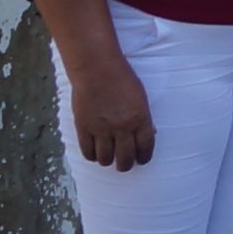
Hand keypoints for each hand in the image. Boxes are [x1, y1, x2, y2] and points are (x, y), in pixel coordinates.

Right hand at [67, 56, 156, 170]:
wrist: (96, 69)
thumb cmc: (121, 79)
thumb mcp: (140, 97)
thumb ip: (142, 118)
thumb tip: (148, 134)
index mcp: (140, 118)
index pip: (145, 148)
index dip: (144, 158)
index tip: (141, 160)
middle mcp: (122, 127)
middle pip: (125, 159)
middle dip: (126, 164)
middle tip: (124, 163)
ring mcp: (101, 129)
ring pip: (105, 159)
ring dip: (108, 161)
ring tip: (109, 157)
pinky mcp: (84, 128)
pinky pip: (88, 152)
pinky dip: (92, 156)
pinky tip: (95, 152)